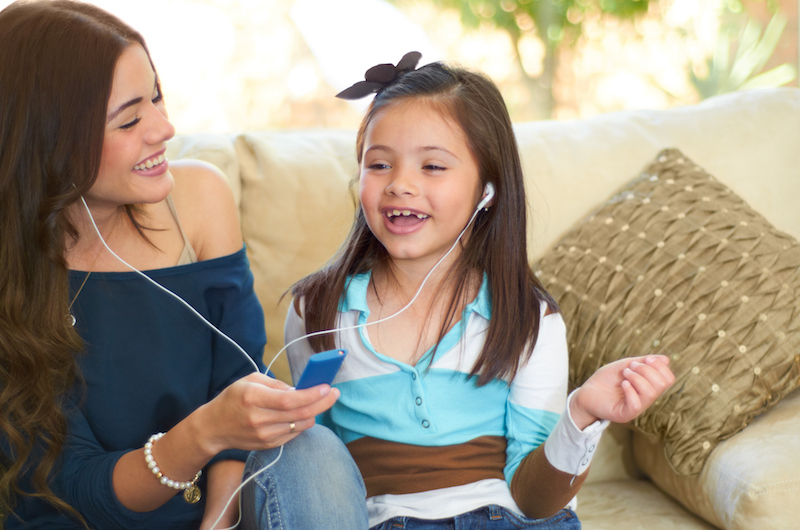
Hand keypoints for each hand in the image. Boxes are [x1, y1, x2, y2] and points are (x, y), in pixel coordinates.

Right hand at [193, 372, 339, 456]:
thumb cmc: (233, 398)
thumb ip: (277, 384)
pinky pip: (294, 434)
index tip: (327, 387)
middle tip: (334, 393)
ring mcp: (264, 435)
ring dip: (314, 412)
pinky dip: (302, 422)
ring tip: (320, 401)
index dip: (311, 395)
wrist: (213, 427)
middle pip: (299, 414)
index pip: (289, 400)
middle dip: (322, 403)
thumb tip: (301, 389)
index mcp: (253, 398)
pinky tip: (303, 413)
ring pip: (300, 425)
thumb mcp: (250, 380)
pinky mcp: (268, 445)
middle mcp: (258, 419)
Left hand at [570, 354, 674, 429]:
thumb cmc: (606, 379)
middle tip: (630, 367)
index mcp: (648, 387)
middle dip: (646, 370)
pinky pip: (636, 404)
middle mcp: (645, 399)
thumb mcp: (625, 365)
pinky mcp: (624, 414)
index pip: (668, 379)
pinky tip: (622, 384)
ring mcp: (636, 408)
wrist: (586, 393)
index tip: (646, 359)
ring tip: (624, 374)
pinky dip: (630, 389)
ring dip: (636, 377)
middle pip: (662, 384)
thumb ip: (644, 362)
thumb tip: (666, 359)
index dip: (660, 366)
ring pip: (650, 393)